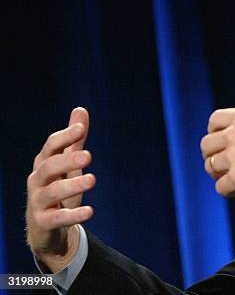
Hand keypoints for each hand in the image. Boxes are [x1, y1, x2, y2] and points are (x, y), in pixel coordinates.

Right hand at [26, 107, 95, 272]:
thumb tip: (80, 110)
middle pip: (49, 167)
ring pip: (52, 192)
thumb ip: (74, 140)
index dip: (64, 137)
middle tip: (89, 155)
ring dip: (72, 185)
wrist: (46, 227)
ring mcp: (38, 202)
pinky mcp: (43, 222)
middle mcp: (37, 180)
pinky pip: (57, 218)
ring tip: (93, 179)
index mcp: (44, 163)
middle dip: (68, 160)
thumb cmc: (58, 188)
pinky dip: (72, 215)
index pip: (50, 147)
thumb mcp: (68, 164)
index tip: (81, 129)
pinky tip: (90, 212)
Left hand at [200, 57, 234, 195]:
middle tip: (223, 163)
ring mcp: (234, 156)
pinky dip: (226, 190)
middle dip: (212, 154)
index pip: (214, 121)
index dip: (215, 133)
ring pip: (211, 166)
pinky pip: (220, 186)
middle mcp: (234, 134)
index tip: (223, 141)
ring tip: (230, 179)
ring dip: (217, 173)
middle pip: (206, 145)